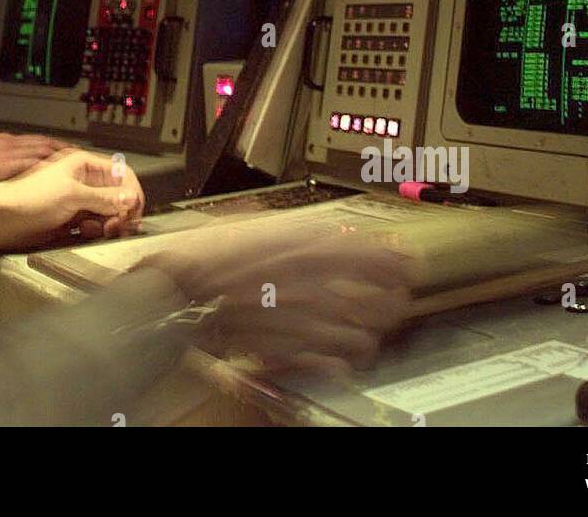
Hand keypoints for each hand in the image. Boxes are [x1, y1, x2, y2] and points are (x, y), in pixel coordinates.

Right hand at [0, 131, 71, 183]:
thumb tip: (2, 168)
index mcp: (3, 141)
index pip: (34, 139)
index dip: (51, 143)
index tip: (64, 148)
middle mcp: (9, 143)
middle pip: (43, 141)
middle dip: (61, 146)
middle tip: (77, 152)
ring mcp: (10, 153)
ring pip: (42, 149)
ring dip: (59, 154)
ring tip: (74, 161)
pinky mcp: (7, 164)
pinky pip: (33, 162)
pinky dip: (46, 165)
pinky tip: (58, 171)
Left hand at [0, 149, 144, 252]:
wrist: (4, 219)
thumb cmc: (28, 198)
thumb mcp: (72, 195)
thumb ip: (105, 197)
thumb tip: (131, 198)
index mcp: (84, 165)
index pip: (122, 174)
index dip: (131, 192)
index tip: (134, 211)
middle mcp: (84, 181)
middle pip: (118, 196)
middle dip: (121, 211)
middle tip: (118, 225)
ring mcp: (78, 201)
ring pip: (108, 213)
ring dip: (109, 223)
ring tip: (100, 229)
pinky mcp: (72, 220)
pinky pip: (95, 226)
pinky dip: (96, 231)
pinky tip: (85, 233)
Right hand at [141, 226, 414, 381]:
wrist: (176, 291)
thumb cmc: (211, 255)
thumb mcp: (258, 225)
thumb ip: (299, 230)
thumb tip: (328, 233)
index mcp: (307, 246)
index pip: (377, 255)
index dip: (400, 263)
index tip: (410, 265)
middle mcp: (315, 284)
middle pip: (382, 301)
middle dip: (395, 303)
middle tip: (396, 301)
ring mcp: (304, 321)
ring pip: (364, 336)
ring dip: (371, 335)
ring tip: (368, 332)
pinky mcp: (289, 350)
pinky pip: (334, 363)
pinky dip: (343, 362)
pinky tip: (340, 357)